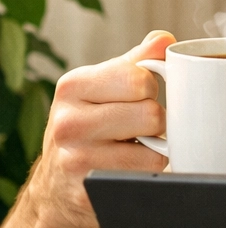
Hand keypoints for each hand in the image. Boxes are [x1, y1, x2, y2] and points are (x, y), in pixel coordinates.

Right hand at [28, 31, 174, 227]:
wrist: (58, 185)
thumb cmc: (88, 128)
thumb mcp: (103, 89)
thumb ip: (136, 62)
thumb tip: (165, 39)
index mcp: (73, 86)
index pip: (140, 78)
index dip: (152, 89)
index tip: (139, 97)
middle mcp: (68, 121)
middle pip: (151, 114)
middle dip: (156, 121)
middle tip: (139, 128)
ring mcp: (77, 158)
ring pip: (155, 147)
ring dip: (156, 148)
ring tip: (134, 147)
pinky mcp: (93, 188)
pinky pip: (148, 173)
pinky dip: (150, 170)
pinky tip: (129, 167)